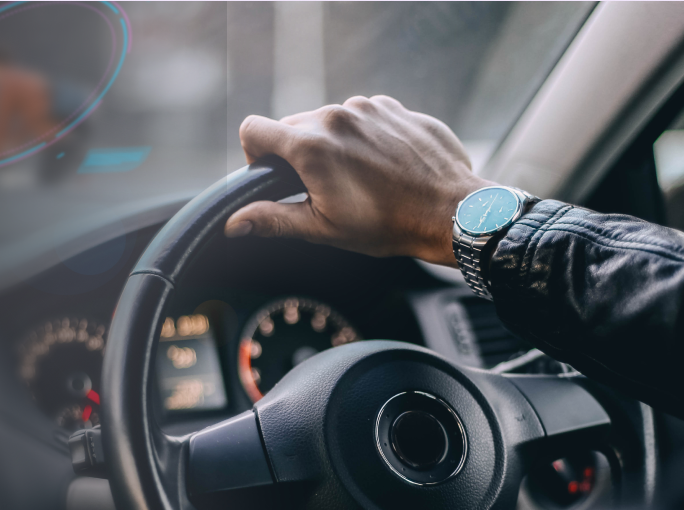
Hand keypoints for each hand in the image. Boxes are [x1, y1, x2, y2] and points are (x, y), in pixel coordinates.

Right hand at [224, 95, 489, 265]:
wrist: (450, 211)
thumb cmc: (389, 224)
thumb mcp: (324, 228)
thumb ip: (273, 219)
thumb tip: (233, 223)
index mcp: (311, 145)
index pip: (253, 129)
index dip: (256, 156)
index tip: (277, 178)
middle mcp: (336, 115)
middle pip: (293, 126)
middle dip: (298, 155)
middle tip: (325, 189)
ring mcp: (367, 107)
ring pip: (329, 121)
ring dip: (334, 145)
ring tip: (360, 180)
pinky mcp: (393, 107)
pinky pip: (363, 117)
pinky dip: (364, 138)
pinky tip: (383, 167)